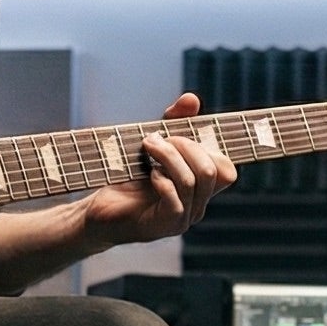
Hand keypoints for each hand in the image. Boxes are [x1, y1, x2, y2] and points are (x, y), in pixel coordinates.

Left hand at [81, 93, 237, 247]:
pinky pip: (175, 201)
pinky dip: (161, 180)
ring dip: (168, 156)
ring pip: (192, 181)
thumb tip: (191, 99)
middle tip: (156, 138)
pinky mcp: (164, 226)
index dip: (211, 147)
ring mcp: (183, 219)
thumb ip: (174, 122)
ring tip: (147, 146)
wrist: (100, 209)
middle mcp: (197, 206)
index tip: (181, 133)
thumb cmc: (127, 177)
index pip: (227, 170)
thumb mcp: (153, 143)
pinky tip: (148, 174)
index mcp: (200, 189)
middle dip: (185, 146)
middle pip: (212, 170)